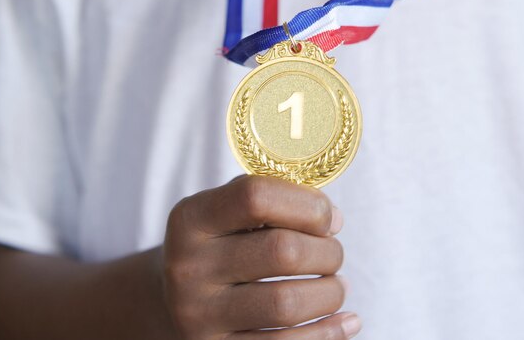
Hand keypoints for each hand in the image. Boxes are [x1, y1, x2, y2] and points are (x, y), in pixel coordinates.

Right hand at [162, 175, 360, 338]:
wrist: (178, 299)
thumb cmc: (222, 246)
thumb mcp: (228, 212)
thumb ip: (273, 200)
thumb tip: (331, 218)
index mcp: (191, 219)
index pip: (256, 196)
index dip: (307, 204)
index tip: (330, 219)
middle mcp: (187, 266)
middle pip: (282, 251)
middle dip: (327, 252)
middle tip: (333, 255)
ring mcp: (199, 314)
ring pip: (287, 304)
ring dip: (329, 294)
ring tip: (335, 287)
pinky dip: (328, 333)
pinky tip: (345, 322)